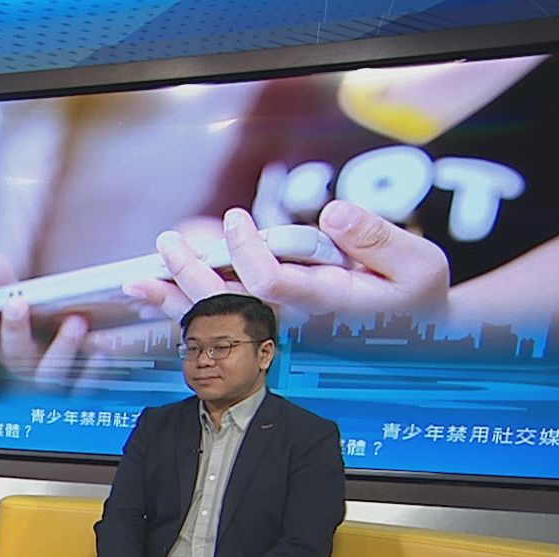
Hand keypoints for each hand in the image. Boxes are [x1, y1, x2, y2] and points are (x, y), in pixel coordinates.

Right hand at [0, 255, 91, 383]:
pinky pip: (86, 387)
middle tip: (18, 302)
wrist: (87, 338)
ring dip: (61, 348)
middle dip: (15, 330)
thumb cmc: (50, 317)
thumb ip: (10, 283)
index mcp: (8, 349)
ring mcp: (53, 381)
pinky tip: (102, 350)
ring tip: (76, 320)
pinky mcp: (82, 387)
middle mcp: (27, 369)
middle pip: (15, 357)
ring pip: (49, 376)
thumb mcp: (30, 298)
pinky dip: (94, 371)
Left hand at [125, 203, 450, 321]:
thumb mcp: (419, 263)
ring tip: (138, 280)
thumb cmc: (418, 296)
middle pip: (231, 303)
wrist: (420, 342)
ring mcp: (280, 333)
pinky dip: (184, 310)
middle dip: (193, 273)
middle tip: (166, 243)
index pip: (271, 283)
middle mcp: (295, 324)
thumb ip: (376, 237)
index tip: (234, 219)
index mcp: (327, 305)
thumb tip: (332, 212)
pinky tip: (155, 296)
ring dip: (175, 298)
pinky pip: (218, 325)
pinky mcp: (271, 333)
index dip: (247, 252)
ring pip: (217, 318)